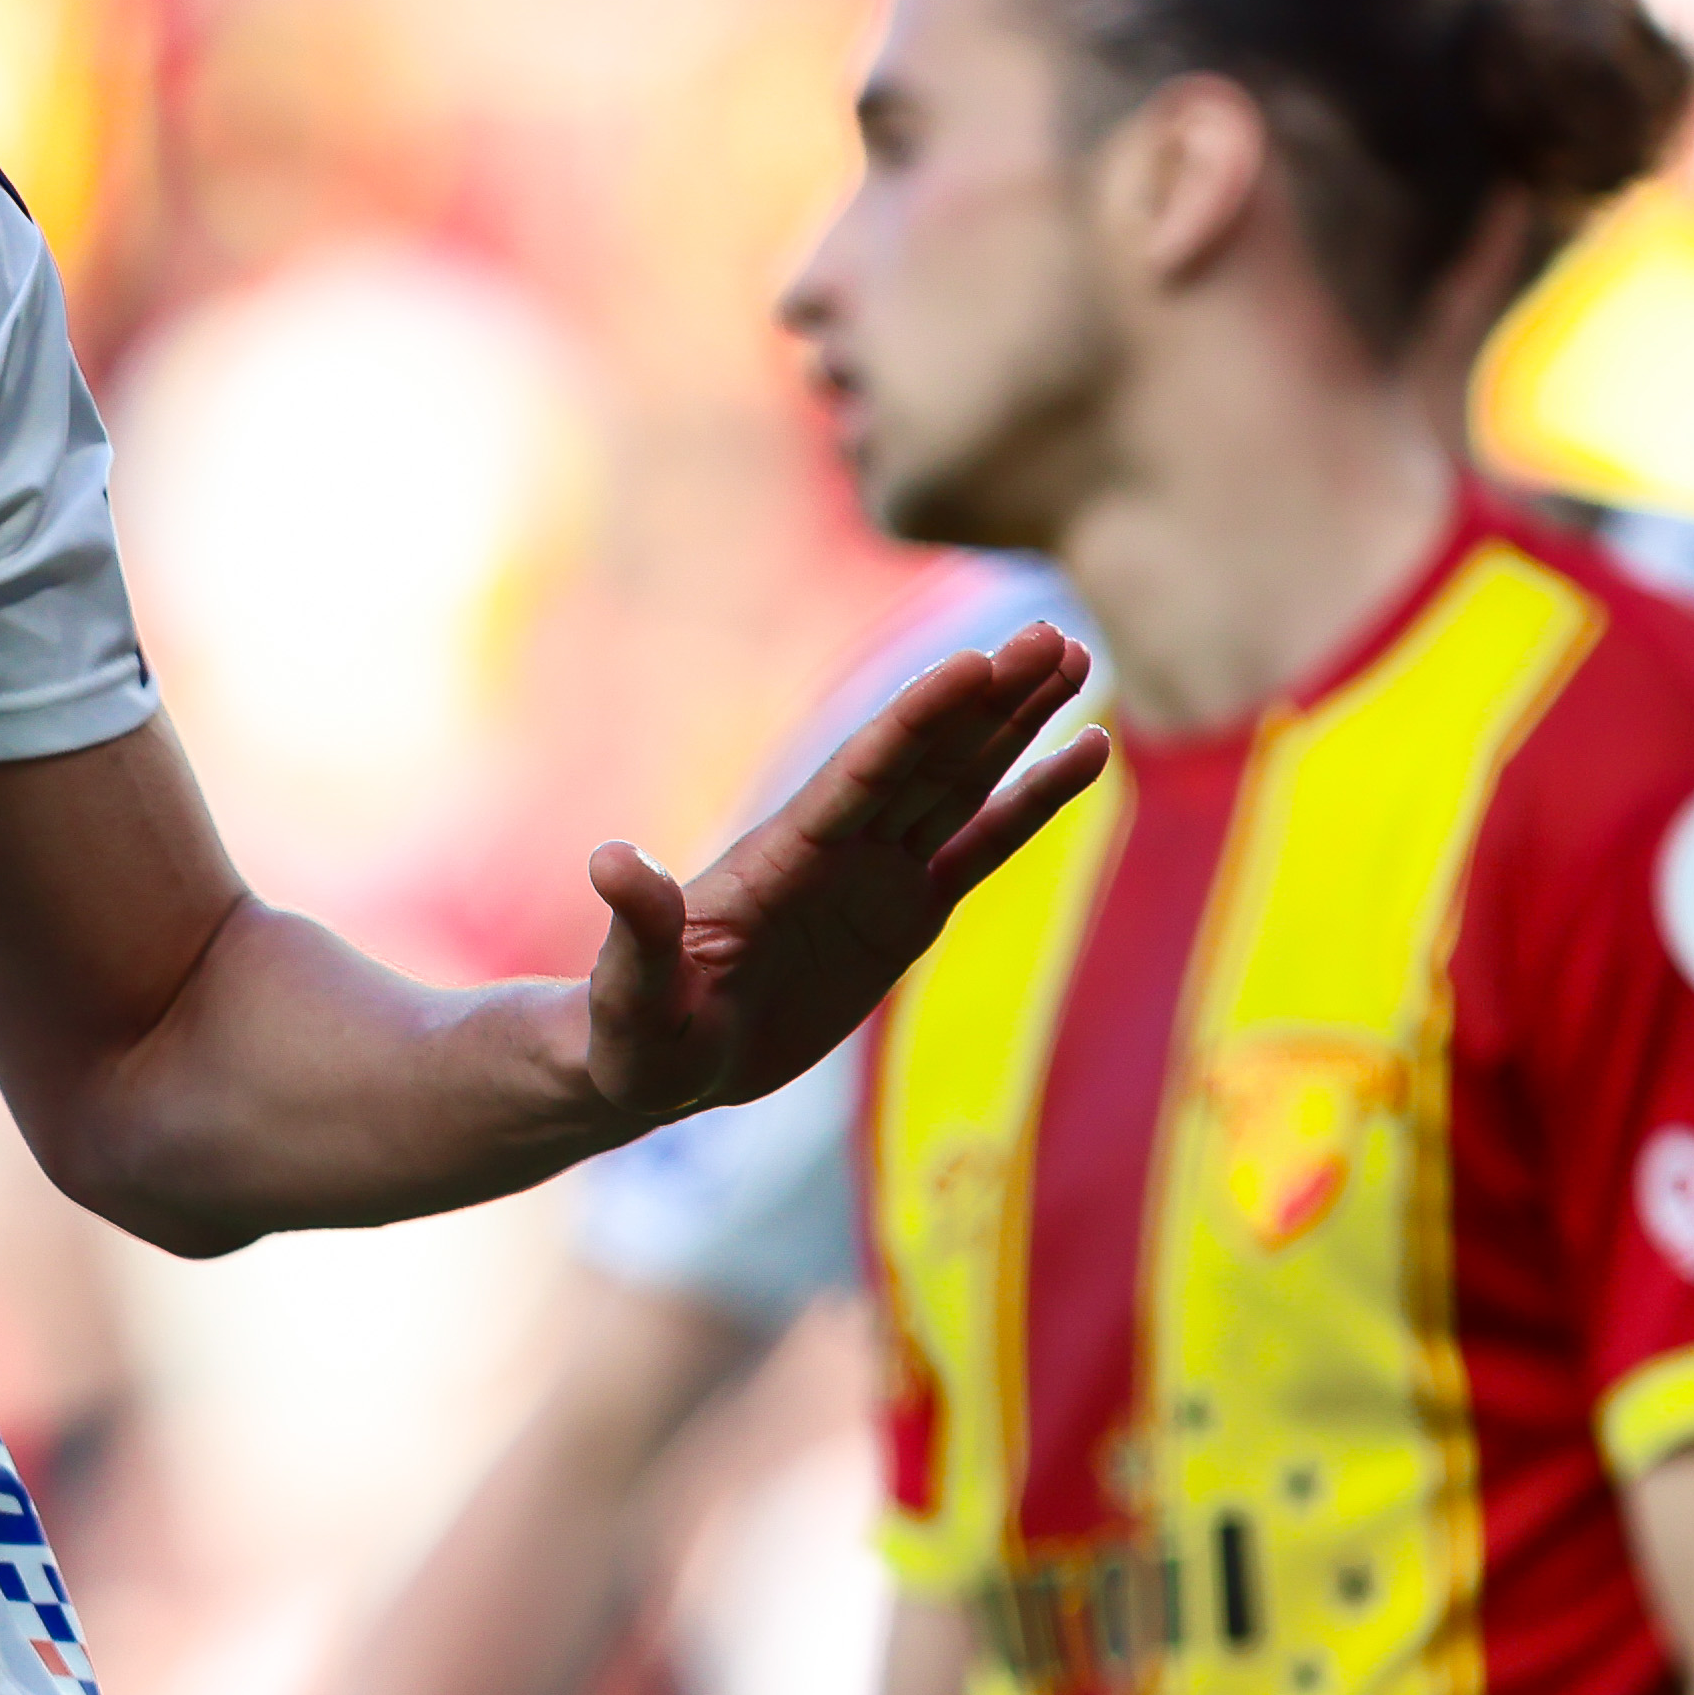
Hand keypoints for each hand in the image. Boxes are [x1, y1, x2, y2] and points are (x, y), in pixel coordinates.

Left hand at [585, 633, 1104, 1127]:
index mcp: (781, 855)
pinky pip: (981, 847)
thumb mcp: (634, 992)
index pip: (861, 774)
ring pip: (960, 783)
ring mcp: (875, 873)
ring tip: (1074, 657)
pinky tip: (1084, 753)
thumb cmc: (638, 1030)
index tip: (975, 662)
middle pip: (925, 758)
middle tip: (1055, 634)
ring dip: (1017, 723)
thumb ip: (639, 928)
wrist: (663, 1060)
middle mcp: (836, 847)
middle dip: (988, 699)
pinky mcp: (906, 912)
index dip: (918, 720)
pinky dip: (1032, 802)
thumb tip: (610, 859)